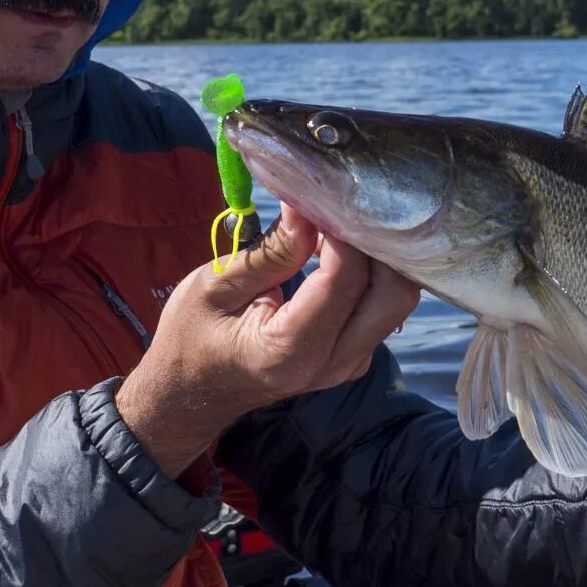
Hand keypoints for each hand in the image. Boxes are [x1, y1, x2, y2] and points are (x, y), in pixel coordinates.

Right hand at [114, 203, 422, 477]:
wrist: (191, 392)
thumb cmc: (191, 337)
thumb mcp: (214, 287)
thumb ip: (270, 253)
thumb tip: (309, 207)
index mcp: (290, 351)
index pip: (345, 279)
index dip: (342, 229)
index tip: (321, 194)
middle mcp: (332, 364)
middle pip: (392, 293)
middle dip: (376, 242)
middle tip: (341, 206)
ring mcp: (348, 365)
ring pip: (394, 300)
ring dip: (376, 256)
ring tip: (336, 224)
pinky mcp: (354, 356)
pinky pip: (381, 308)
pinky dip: (371, 273)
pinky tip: (339, 249)